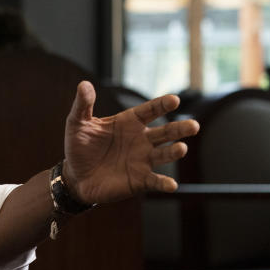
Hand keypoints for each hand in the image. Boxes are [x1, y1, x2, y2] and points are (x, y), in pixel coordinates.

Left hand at [62, 80, 198, 204]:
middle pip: (165, 132)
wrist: (75, 176)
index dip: (161, 105)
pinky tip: (171, 185)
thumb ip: (83, 104)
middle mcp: (141, 140)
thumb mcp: (77, 123)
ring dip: (174, 152)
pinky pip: (155, 181)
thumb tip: (84, 84)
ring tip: (181, 148)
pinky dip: (164, 183)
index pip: (149, 111)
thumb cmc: (78, 146)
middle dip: (179, 129)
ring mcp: (142, 160)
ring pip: (164, 154)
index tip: (174, 100)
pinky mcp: (140, 180)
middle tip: (193, 126)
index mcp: (128, 122)